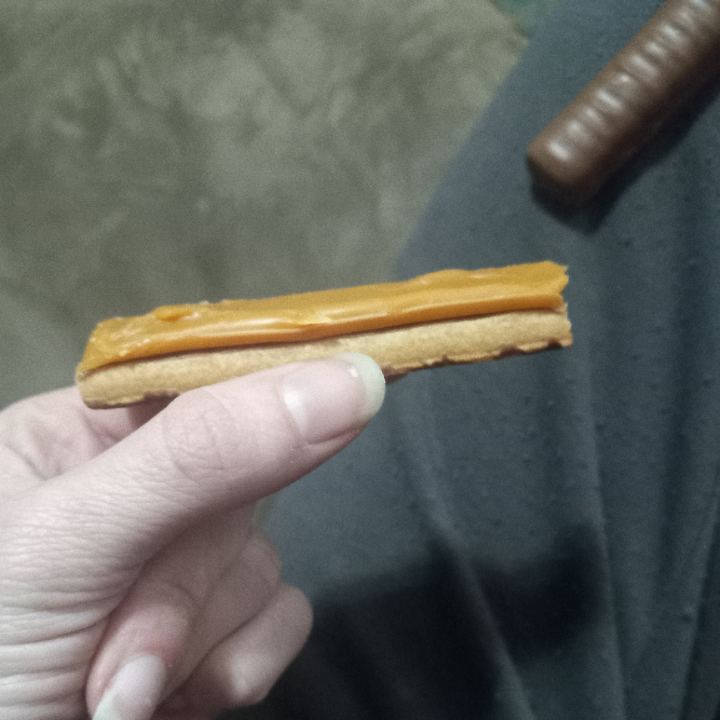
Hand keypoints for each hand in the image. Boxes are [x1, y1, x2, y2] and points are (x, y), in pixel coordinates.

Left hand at [0, 354, 384, 719]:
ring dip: (202, 636)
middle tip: (114, 640)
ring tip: (115, 689)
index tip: (348, 385)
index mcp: (79, 440)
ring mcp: (175, 569)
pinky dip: (241, 663)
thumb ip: (203, 454)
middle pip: (240, 486)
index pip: (201, 385)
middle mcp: (135, 496)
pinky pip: (283, 616)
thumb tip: (344, 382)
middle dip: (186, 578)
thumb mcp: (69, 543)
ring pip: (263, 559)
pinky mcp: (212, 635)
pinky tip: (176, 696)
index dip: (266, 393)